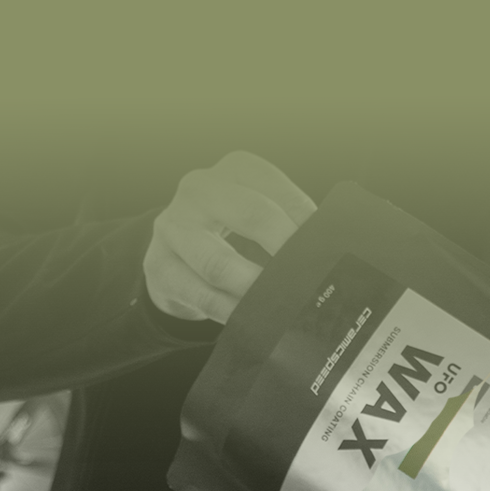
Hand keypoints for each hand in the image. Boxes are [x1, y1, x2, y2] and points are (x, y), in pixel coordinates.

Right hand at [143, 150, 315, 322]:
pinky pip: (200, 294)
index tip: (328, 249)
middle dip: (287, 249)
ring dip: (255, 287)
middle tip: (311, 278)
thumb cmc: (230, 234)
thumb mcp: (257, 214)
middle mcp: (200, 188)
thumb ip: (289, 223)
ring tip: (281, 305)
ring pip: (218, 262)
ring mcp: (173, 225)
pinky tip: (251, 320)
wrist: (173, 256)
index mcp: (235, 169)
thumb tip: (331, 249)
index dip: (305, 220)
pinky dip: (229, 311)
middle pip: (252, 215)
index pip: (277, 189)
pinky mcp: (158, 266)